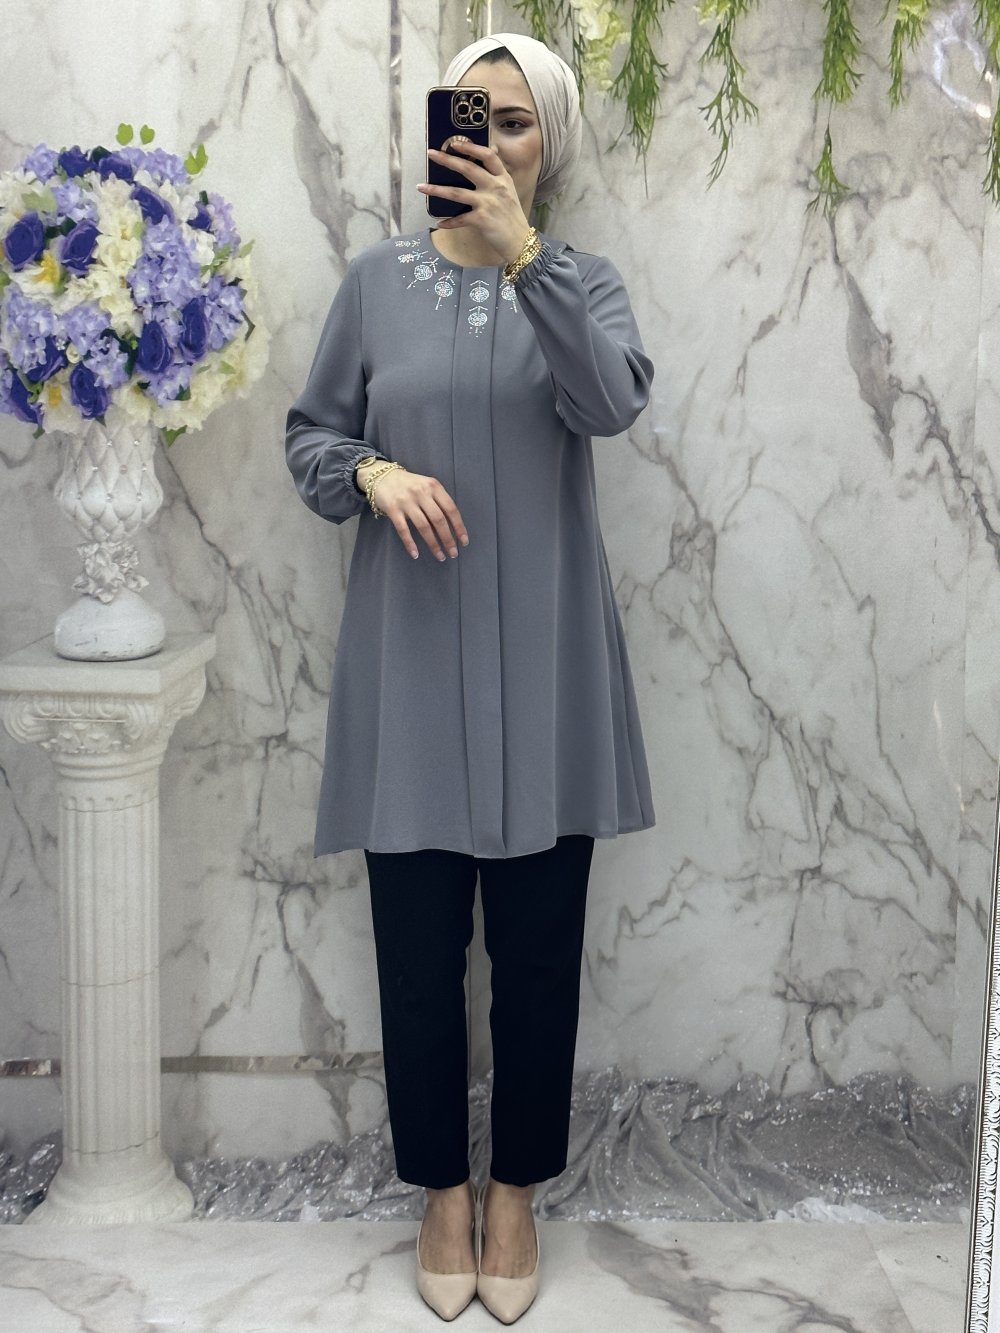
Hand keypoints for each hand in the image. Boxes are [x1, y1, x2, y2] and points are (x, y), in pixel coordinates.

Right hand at [368, 467, 468, 561]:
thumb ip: (438, 501)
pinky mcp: (392, 509)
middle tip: (453, 553)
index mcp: (434, 486)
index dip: (459, 527)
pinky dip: (410, 543)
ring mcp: (406, 501)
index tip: (463, 542)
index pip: (451, 509)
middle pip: (438, 520)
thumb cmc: (409, 484)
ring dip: (433, 544)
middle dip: (448, 539)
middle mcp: (421, 493)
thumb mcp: (427, 486)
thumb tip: (452, 527)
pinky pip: (403, 529)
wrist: (381, 476)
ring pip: (423, 526)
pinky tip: (415, 554)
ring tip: (440, 556)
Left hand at [419, 141, 529, 263]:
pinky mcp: (481, 220)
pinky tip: (439, 223)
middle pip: (468, 168)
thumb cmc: (512, 217)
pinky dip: (449, 222)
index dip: (471, 147)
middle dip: (447, 160)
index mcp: (503, 178)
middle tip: (431, 154)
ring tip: (421, 187)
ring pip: (457, 193)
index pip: (488, 155)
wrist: (520, 241)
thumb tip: (492, 150)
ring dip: (436, 190)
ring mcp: (488, 203)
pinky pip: (460, 219)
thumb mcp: (510, 191)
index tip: (455, 143)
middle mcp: (495, 187)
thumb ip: (497, 173)